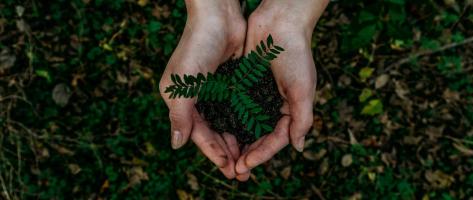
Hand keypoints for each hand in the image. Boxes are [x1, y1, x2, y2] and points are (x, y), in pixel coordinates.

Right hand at [159, 0, 245, 178]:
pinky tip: (254, 135)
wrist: (218, 16)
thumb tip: (176, 145)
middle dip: (226, 152)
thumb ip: (179, 116)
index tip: (228, 168)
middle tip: (241, 171)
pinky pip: (237, 109)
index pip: (197, 133)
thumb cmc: (196, 47)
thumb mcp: (183, 85)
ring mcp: (214, 91)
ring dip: (236, 141)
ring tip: (249, 159)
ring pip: (226, 123)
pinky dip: (244, 123)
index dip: (212, 152)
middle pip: (212, 132)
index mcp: (180, 100)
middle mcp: (196, 98)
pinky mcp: (230, 83)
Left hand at [235, 0, 328, 180]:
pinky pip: (234, 107)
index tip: (246, 164)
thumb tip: (299, 148)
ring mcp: (257, 96)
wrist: (280, 23)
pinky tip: (216, 131)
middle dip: (248, 153)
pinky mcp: (243, 85)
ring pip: (245, 126)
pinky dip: (227, 120)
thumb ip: (302, 119)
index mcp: (290, 110)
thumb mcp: (303, 89)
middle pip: (259, 137)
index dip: (262, 154)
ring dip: (236, 142)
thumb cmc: (296, 54)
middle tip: (233, 169)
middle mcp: (273, 106)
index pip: (276, 139)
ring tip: (224, 157)